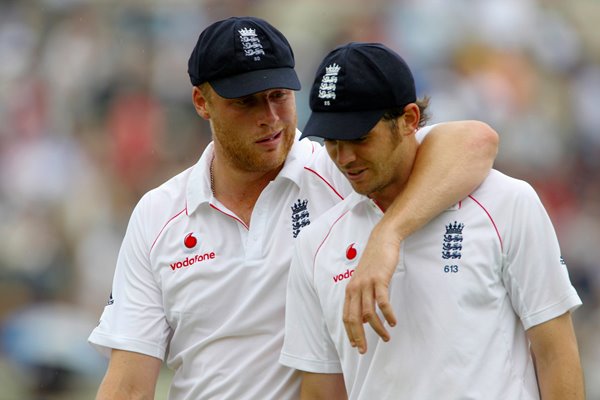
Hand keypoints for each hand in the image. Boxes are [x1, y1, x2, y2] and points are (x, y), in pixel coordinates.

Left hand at [343, 225, 399, 353]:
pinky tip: (393, 322)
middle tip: (364, 351)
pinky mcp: (379, 279)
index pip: (346, 316)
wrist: (382, 241)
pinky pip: (382, 302)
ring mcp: (366, 284)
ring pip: (368, 313)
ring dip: (377, 329)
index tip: (356, 345)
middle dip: (358, 337)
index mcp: (350, 290)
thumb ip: (362, 297)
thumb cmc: (374, 262)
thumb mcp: (364, 280)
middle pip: (353, 318)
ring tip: (386, 337)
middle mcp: (355, 288)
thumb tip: (365, 318)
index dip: (350, 332)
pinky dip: (388, 314)